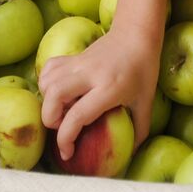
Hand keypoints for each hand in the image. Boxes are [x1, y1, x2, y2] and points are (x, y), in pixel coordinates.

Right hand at [38, 0, 166, 160]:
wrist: (137, 34)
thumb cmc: (144, 70)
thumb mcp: (146, 102)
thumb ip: (139, 130)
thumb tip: (130, 157)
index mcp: (109, 88)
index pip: (78, 115)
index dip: (66, 138)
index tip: (68, 152)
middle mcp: (90, 74)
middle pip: (54, 95)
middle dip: (50, 119)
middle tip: (61, 128)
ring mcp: (79, 62)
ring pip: (48, 82)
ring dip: (48, 101)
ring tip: (61, 110)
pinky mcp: (73, 56)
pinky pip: (49, 68)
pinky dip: (46, 83)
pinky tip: (58, 92)